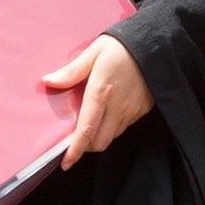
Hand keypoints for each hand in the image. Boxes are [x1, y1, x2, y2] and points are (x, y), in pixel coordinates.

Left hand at [40, 34, 154, 166]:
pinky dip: (114, 126)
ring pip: (113, 136)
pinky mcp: (143, 109)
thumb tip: (48, 81)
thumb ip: (72, 71)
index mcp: (101, 91)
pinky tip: (110, 111)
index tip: (66, 162)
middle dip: (87, 146)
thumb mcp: (94, 51)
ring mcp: (132, 110)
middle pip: (100, 142)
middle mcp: (117, 106)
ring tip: (93, 122)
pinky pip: (125, 126)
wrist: (156, 43)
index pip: (86, 130)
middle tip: (77, 138)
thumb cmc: (122, 45)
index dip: (75, 150)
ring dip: (100, 135)